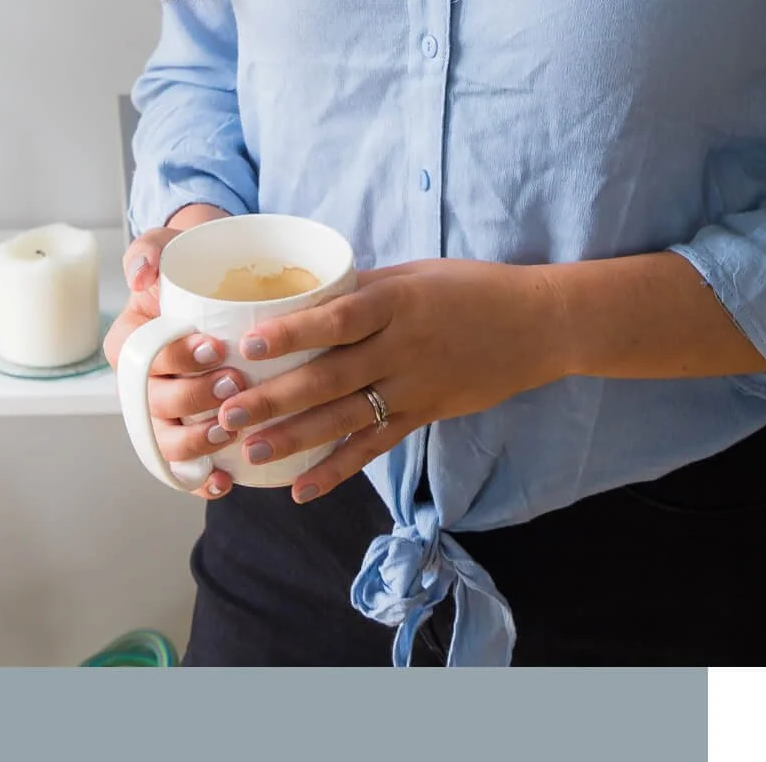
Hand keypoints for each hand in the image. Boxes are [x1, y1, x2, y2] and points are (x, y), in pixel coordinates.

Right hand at [103, 211, 240, 499]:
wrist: (219, 285)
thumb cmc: (192, 266)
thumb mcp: (170, 245)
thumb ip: (150, 249)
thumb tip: (142, 273)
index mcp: (129, 343)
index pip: (144, 358)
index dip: (177, 358)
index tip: (214, 347)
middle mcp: (140, 384)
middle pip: (155, 403)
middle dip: (194, 399)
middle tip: (235, 384)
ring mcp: (161, 413)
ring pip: (166, 442)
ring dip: (196, 442)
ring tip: (231, 431)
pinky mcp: (186, 434)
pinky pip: (183, 467)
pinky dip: (198, 479)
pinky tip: (223, 480)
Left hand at [209, 258, 565, 501]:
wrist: (538, 324)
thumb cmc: (469, 288)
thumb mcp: (412, 275)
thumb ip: (359, 291)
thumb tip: (301, 296)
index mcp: (397, 302)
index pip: (337, 317)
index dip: (293, 332)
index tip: (248, 344)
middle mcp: (402, 347)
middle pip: (330, 376)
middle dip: (275, 397)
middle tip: (227, 413)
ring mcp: (414, 387)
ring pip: (345, 418)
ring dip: (295, 438)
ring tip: (250, 452)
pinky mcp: (425, 415)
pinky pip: (376, 447)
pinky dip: (338, 471)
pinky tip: (302, 490)